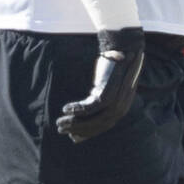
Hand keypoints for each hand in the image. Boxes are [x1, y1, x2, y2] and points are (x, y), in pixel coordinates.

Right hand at [57, 27, 143, 142]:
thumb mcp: (107, 86)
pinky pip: (90, 107)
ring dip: (75, 122)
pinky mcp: (108, 92)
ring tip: (60, 122)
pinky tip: (66, 109)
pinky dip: (77, 110)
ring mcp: (116, 101)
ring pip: (94, 119)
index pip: (104, 126)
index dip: (87, 133)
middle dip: (78, 130)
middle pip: (98, 125)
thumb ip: (99, 100)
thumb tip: (84, 112)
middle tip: (61, 130)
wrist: (122, 47)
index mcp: (122, 107)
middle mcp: (121, 107)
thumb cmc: (112, 67)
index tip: (73, 136)